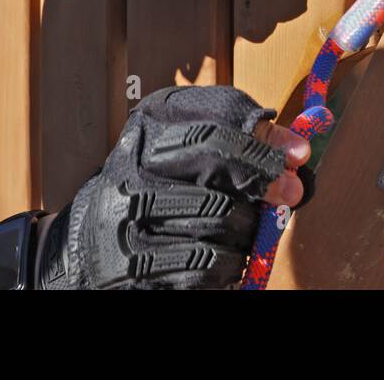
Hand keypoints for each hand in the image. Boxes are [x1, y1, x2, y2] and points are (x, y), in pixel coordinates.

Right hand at [35, 86, 310, 289]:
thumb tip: (298, 153)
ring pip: (219, 213)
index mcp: (150, 124)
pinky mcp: (129, 263)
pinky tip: (227, 261)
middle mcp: (133, 161)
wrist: (85, 246)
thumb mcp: (190, 155)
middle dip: (263, 176)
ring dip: (248, 228)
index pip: (217, 117)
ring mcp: (127, 213)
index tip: (295, 156)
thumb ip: (243, 145)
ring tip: (246, 232)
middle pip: (217, 155)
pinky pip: (203, 264)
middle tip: (290, 193)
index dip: (262, 138)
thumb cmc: (155, 192)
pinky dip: (229, 266)